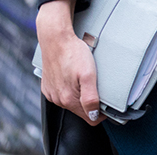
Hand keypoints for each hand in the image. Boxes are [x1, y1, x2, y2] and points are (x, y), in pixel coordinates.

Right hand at [36, 0, 103, 125]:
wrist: (56, 39)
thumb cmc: (73, 53)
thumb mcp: (88, 75)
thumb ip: (90, 98)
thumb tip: (94, 115)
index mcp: (68, 99)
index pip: (90, 118)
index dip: (101, 113)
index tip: (108, 104)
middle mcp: (58, 99)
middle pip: (81, 111)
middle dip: (91, 103)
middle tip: (98, 85)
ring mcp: (51, 93)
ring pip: (71, 102)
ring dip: (81, 95)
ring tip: (86, 78)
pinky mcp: (48, 87)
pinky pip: (62, 94)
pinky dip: (70, 89)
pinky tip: (74, 77)